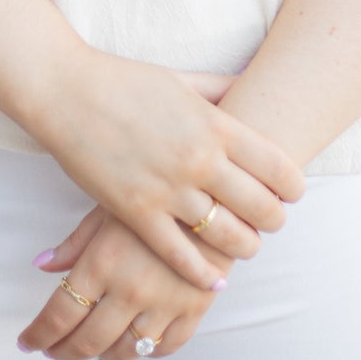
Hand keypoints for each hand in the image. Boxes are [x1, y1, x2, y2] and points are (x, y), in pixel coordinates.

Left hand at [18, 206, 233, 359]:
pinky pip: (165, 348)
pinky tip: (135, 341)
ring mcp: (165, 304)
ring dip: (102, 354)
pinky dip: (147, 351)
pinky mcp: (195, 309)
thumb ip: (75, 243)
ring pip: (125, 351)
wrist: (216, 186)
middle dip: (63, 352)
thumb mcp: (107, 207)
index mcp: (103, 262)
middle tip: (52, 352)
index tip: (27, 344)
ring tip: (90, 347)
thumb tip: (42, 266)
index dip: (38, 335)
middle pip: (87, 341)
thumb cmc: (153, 190)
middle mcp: (131, 290)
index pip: (59, 315)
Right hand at [30, 49, 306, 292]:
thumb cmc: (126, 81)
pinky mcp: (137, 213)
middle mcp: (200, 159)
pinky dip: (202, 273)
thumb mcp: (182, 79)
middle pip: (261, 207)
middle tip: (272, 224)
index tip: (292, 193)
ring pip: (227, 236)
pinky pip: (180, 255)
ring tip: (246, 247)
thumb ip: (219, 88)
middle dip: (274, 221)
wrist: (67, 92)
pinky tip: (214, 280)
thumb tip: (249, 84)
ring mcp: (169, 189)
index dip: (293, 186)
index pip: (277, 166)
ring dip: (245, 247)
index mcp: (215, 124)